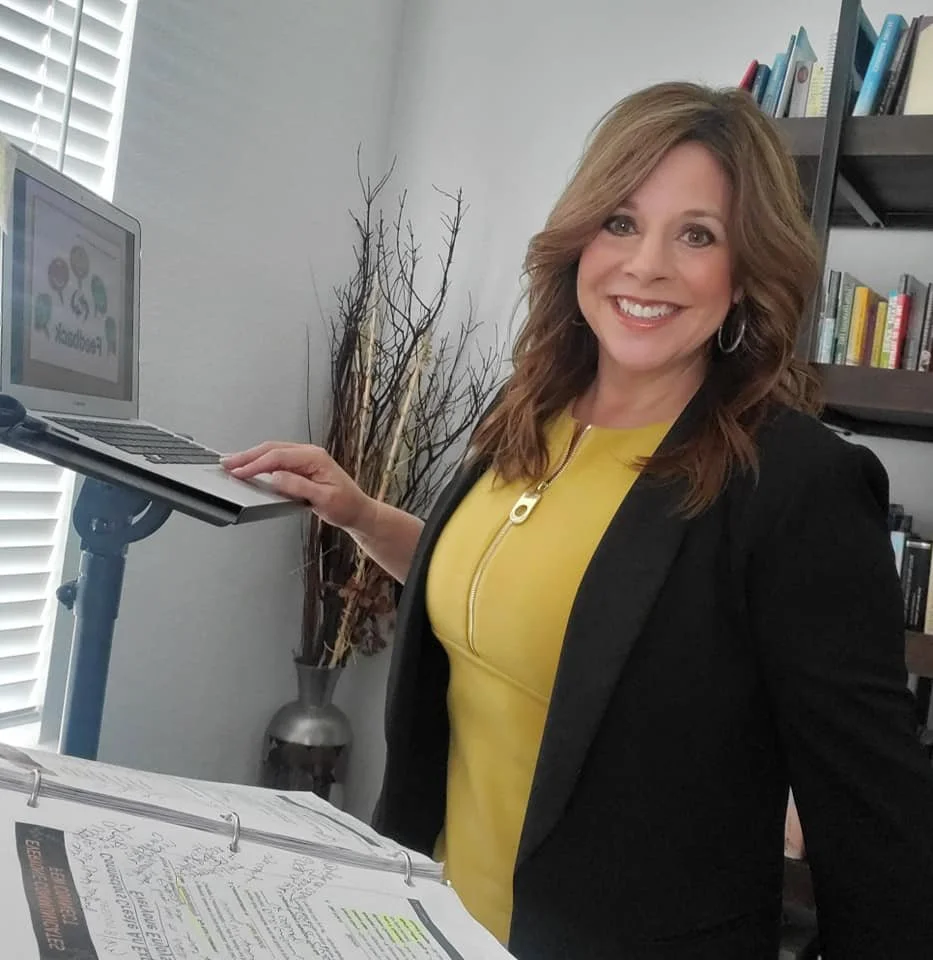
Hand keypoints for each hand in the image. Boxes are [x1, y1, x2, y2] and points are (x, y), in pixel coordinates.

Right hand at [221, 442, 374, 531]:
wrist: (358, 511)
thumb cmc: (346, 506)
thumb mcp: (323, 499)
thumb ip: (298, 486)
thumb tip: (276, 477)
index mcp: (315, 457)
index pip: (279, 456)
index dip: (256, 464)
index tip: (239, 472)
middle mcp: (310, 454)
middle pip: (272, 449)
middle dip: (247, 456)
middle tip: (226, 463)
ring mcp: (306, 459)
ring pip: (273, 452)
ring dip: (252, 457)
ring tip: (232, 463)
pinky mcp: (302, 467)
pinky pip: (278, 460)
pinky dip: (262, 462)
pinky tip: (250, 466)